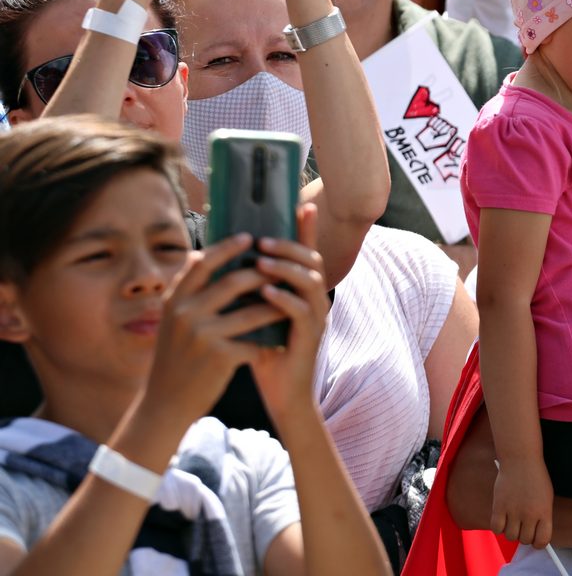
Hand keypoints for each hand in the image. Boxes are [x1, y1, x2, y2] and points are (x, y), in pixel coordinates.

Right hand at [142, 233, 284, 428]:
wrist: (166, 402)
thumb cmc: (176, 356)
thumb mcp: (172, 321)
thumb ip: (186, 291)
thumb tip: (198, 254)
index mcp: (174, 301)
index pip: (203, 263)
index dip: (227, 247)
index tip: (249, 237)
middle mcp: (186, 314)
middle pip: (234, 282)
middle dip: (263, 273)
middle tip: (282, 267)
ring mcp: (203, 335)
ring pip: (252, 311)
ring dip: (276, 305)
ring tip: (292, 298)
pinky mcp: (220, 357)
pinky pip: (255, 340)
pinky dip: (270, 339)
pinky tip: (283, 337)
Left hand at [249, 203, 329, 422]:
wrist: (283, 395)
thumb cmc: (266, 353)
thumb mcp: (257, 314)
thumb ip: (251, 289)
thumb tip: (227, 260)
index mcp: (304, 291)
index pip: (306, 253)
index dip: (306, 229)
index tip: (302, 204)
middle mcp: (316, 300)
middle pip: (313, 260)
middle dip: (289, 246)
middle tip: (263, 239)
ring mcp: (316, 318)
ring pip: (310, 282)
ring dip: (285, 268)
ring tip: (261, 261)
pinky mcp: (310, 337)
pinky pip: (301, 311)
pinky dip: (284, 298)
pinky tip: (265, 292)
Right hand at [492, 458, 553, 547]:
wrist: (521, 458)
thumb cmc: (535, 477)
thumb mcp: (546, 497)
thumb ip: (542, 517)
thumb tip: (536, 537)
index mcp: (544, 512)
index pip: (542, 540)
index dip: (538, 543)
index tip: (535, 539)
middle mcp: (530, 514)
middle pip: (525, 540)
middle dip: (524, 535)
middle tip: (522, 526)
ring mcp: (513, 511)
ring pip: (510, 536)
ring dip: (511, 531)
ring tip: (512, 520)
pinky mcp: (499, 506)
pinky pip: (496, 529)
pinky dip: (498, 527)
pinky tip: (502, 518)